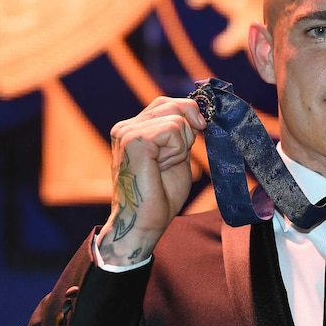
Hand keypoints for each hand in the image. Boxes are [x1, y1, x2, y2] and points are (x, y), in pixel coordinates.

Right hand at [98, 97, 206, 265]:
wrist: (144, 223)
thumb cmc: (161, 195)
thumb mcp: (176, 155)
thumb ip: (181, 133)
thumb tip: (199, 113)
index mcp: (132, 130)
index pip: (166, 103)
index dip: (188, 113)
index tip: (199, 130)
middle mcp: (126, 127)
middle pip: (173, 105)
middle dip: (188, 131)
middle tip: (176, 159)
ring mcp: (128, 132)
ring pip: (177, 118)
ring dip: (181, 146)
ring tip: (163, 166)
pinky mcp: (135, 139)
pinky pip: (173, 129)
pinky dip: (176, 150)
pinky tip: (161, 167)